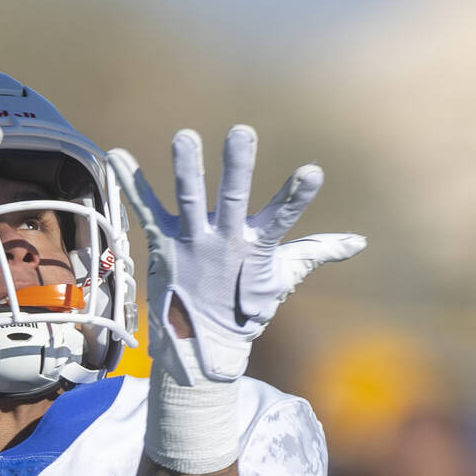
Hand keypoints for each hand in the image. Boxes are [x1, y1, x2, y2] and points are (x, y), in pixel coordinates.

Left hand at [108, 126, 365, 383]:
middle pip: (232, 198)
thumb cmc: (246, 305)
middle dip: (237, 166)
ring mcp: (191, 243)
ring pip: (189, 200)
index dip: (296, 195)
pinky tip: (117, 153)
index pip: (282, 216)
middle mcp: (223, 241)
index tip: (311, 171)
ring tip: (185, 135)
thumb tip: (359, 242)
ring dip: (187, 167)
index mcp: (256, 246)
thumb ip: (318, 251)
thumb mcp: (283, 277)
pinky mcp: (164, 245)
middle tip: (242, 132)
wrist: (200, 343)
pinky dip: (131, 182)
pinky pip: (146, 209)